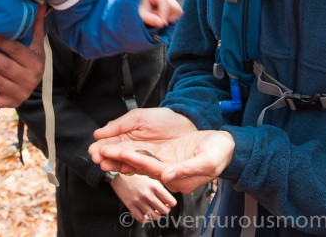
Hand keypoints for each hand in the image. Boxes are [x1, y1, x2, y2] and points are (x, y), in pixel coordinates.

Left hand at [0, 4, 46, 108]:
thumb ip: (37, 25)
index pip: (17, 51)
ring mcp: (20, 93)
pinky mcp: (11, 103)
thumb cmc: (33, 61)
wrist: (36, 85)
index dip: (2, 43)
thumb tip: (42, 4)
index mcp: (36, 62)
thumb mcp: (37, 45)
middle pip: (5, 66)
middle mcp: (30, 79)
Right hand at [89, 108, 196, 164]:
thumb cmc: (163, 119)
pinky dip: (131, 168)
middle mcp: (132, 150)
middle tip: (97, 158)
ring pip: (125, 163)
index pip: (110, 144)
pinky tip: (123, 167)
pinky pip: (141, 168)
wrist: (186, 124)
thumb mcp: (138, 117)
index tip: (93, 150)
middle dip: (104, 157)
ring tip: (106, 164)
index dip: (101, 147)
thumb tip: (98, 133)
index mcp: (126, 137)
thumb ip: (119, 125)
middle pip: (115, 155)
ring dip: (114, 165)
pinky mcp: (154, 166)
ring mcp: (142, 159)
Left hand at [96, 130, 234, 193]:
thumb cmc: (220, 154)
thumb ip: (186, 170)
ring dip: (121, 155)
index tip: (116, 152)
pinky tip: (118, 147)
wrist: (227, 147)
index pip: (149, 167)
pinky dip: (131, 151)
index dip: (132, 160)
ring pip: (139, 160)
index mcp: (176, 174)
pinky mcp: (166, 156)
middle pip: (139, 165)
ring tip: (102, 148)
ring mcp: (166, 163)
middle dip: (119, 158)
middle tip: (99, 151)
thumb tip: (165, 177)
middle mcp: (168, 171)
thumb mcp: (207, 161)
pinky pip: (145, 154)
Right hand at [110, 173, 176, 222]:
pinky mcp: (130, 205)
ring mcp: (138, 201)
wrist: (118, 173)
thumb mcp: (149, 176)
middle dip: (164, 210)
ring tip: (154, 211)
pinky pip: (140, 218)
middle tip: (162, 207)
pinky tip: (145, 215)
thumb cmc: (135, 174)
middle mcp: (147, 194)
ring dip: (156, 215)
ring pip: (153, 216)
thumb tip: (167, 197)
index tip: (169, 202)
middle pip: (163, 210)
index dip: (171, 203)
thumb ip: (159, 186)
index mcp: (154, 186)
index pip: (170, 201)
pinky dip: (145, 219)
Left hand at [138, 0, 182, 28]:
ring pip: (177, 9)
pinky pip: (178, 11)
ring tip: (159, 19)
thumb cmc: (138, 9)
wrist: (138, 5)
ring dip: (170, 17)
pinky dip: (172, 17)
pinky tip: (163, 18)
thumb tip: (162, 23)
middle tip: (159, 22)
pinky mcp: (172, 1)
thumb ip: (149, 19)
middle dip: (168, 16)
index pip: (164, 1)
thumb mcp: (140, 14)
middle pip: (174, 5)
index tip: (162, 24)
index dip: (165, 13)